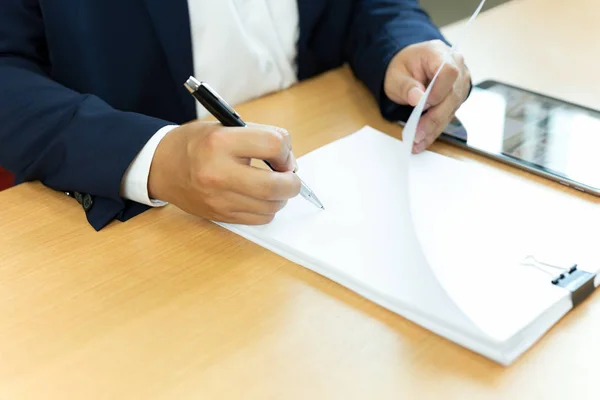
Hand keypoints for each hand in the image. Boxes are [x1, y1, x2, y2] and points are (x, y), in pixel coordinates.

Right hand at [148, 121, 300, 223]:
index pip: (273, 145)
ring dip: (281, 197)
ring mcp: (219, 199)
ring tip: (272, 185)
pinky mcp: (220, 215)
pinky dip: (267, 208)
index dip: (285, 150)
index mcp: (220, 142)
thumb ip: (260, 136)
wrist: (161, 167)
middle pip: (276, 185)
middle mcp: (218, 173)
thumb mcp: (224, 126)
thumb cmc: (196, 144)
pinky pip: (259, 218)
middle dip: (292, 182)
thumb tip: (289, 160)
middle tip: (289, 176)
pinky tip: (259, 197)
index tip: (281, 154)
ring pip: (271, 206)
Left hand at [384, 39, 470, 153]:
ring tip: (416, 143)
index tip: (422, 105)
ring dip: (434, 128)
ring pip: (451, 109)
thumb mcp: (396, 75)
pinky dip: (434, 129)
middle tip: (417, 134)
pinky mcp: (456, 98)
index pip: (448, 72)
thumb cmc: (403, 67)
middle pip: (452, 95)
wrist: (409, 67)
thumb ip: (406, 86)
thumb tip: (417, 98)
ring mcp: (459, 83)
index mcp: (439, 53)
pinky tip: (422, 141)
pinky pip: (447, 115)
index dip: (438, 91)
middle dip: (434, 118)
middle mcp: (456, 67)